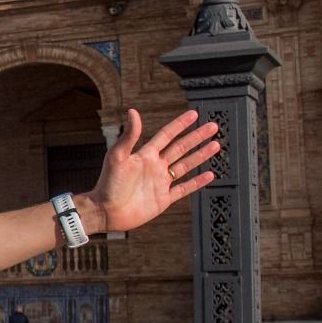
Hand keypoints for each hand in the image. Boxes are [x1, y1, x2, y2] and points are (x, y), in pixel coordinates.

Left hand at [82, 108, 219, 233]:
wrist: (105, 211)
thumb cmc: (108, 184)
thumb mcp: (118, 156)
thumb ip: (129, 136)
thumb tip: (132, 111)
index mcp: (145, 155)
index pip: (167, 135)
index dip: (180, 125)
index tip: (194, 114)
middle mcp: (155, 166)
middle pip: (180, 148)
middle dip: (197, 137)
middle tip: (213, 126)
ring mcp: (160, 182)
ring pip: (185, 166)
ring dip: (200, 155)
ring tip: (216, 145)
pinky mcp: (163, 199)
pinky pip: (184, 188)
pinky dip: (197, 182)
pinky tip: (209, 175)